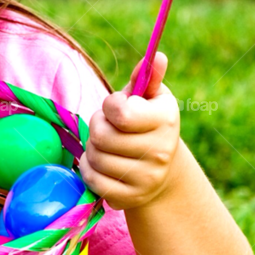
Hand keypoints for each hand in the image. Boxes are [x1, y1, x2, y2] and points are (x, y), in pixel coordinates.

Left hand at [78, 51, 180, 211]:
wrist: (161, 171)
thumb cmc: (148, 124)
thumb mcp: (151, 98)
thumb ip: (147, 77)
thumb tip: (156, 56)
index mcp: (166, 119)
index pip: (120, 112)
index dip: (109, 107)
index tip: (116, 108)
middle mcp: (161, 151)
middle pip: (101, 136)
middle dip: (96, 127)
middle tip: (107, 127)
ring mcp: (147, 178)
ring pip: (95, 158)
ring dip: (92, 148)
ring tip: (105, 145)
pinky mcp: (130, 198)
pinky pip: (92, 181)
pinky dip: (88, 170)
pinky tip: (99, 164)